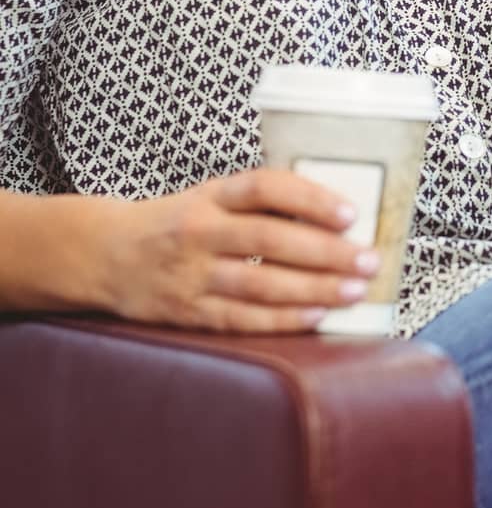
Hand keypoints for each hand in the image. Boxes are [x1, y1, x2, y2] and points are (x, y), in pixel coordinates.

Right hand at [87, 168, 379, 332]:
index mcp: (210, 195)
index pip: (263, 187)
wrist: (106, 255)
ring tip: (355, 290)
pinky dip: (281, 320)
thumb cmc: (178, 223)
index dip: (308, 198)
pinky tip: (317, 318)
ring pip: (259, 283)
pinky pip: (241, 319)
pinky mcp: (187, 313)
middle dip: (326, 251)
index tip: (350, 213)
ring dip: (313, 289)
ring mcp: (190, 275)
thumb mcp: (211, 199)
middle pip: (269, 239)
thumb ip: (260, 205)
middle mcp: (198, 231)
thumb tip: (334, 218)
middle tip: (368, 259)